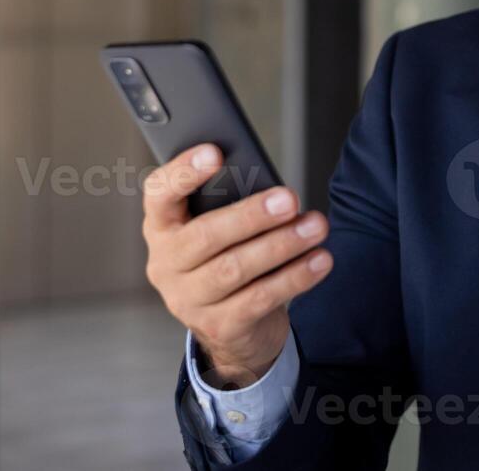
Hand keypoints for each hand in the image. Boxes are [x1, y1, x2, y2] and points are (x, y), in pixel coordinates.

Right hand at [142, 143, 333, 388]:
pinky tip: (319, 260)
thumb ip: (233, 204)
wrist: (232, 326)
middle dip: (251, 215)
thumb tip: (273, 188)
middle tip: (289, 198)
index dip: (183, 172)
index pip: (159, 193)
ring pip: (234, 269)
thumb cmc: (229, 256)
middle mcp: (166, 263)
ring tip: (316, 226)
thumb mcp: (223, 229)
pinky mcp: (218, 326)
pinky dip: (294, 277)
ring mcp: (188, 299)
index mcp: (162, 227)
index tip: (216, 152)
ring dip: (281, 245)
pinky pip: (259, 298)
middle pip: (205, 235)